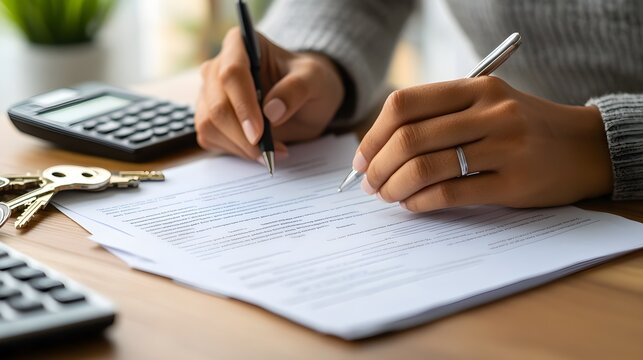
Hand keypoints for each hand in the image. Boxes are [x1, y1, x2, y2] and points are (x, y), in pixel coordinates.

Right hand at [195, 27, 344, 161]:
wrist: (305, 99)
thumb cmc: (308, 81)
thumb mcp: (315, 79)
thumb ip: (296, 89)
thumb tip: (271, 112)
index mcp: (239, 44)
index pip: (231, 73)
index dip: (243, 105)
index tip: (259, 134)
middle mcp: (217, 67)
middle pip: (217, 105)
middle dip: (242, 136)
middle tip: (270, 153)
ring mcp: (209, 93)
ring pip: (209, 125)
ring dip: (240, 146)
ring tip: (271, 152)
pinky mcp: (209, 117)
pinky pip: (210, 138)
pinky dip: (235, 150)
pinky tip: (258, 151)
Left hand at [355, 76, 612, 211]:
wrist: (586, 147)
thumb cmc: (523, 127)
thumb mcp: (487, 104)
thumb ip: (440, 117)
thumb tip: (379, 149)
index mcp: (475, 88)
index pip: (404, 104)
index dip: (373, 134)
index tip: (361, 158)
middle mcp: (489, 112)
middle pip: (409, 138)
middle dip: (378, 166)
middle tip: (369, 184)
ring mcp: (504, 147)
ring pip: (425, 167)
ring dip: (394, 187)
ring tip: (387, 195)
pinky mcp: (513, 183)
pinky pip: (449, 193)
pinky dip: (419, 202)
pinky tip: (412, 205)